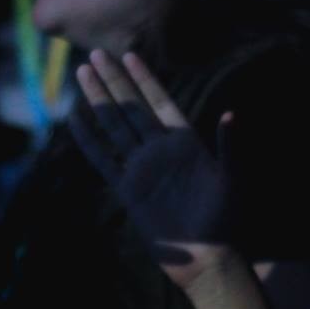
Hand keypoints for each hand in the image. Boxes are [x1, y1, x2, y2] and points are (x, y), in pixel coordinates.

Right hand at [70, 50, 238, 287]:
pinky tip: (75, 119)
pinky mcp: (128, 190)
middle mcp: (160, 150)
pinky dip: (89, 139)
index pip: (159, 102)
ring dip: (99, 100)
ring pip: (114, 126)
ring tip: (83, 73)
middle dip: (115, 80)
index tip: (130, 54)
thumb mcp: (234, 179)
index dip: (145, 79)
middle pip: (131, 107)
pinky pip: (103, 159)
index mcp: (185, 142)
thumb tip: (232, 114)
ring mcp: (142, 168)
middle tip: (97, 53)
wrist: (207, 255)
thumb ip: (231, 147)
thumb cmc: (227, 218)